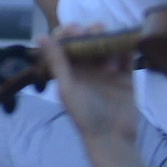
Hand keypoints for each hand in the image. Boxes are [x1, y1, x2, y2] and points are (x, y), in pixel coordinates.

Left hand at [38, 24, 148, 166]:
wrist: (113, 138)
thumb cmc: (84, 115)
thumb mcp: (67, 87)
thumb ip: (57, 62)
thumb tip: (40, 36)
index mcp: (68, 70)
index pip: (65, 44)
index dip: (68, 33)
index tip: (75, 28)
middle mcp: (86, 68)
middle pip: (87, 42)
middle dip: (91, 33)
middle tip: (96, 30)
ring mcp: (107, 72)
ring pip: (107, 47)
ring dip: (108, 41)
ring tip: (110, 44)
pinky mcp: (125, 77)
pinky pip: (126, 58)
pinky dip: (126, 49)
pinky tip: (126, 45)